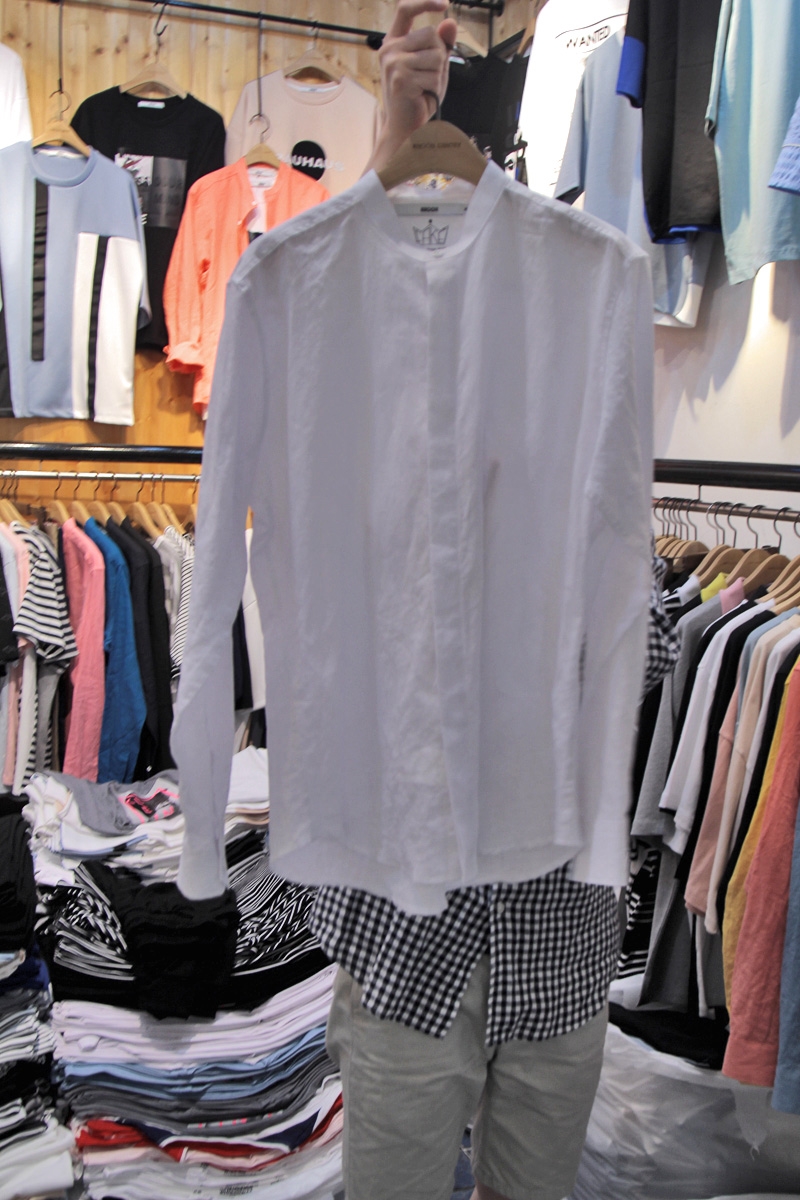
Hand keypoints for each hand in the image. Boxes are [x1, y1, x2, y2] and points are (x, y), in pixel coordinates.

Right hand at [365, 0, 456, 173]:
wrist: (406, 127)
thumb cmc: (419, 96)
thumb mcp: (433, 65)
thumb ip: (441, 43)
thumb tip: (450, 22)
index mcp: (394, 41)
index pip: (406, 9)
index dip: (425, 2)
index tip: (444, 4)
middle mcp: (389, 49)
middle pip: (431, 34)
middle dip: (440, 56)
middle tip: (429, 77)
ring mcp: (394, 63)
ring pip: (436, 55)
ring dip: (439, 74)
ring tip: (425, 87)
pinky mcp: (402, 78)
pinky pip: (434, 74)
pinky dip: (435, 87)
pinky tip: (423, 96)